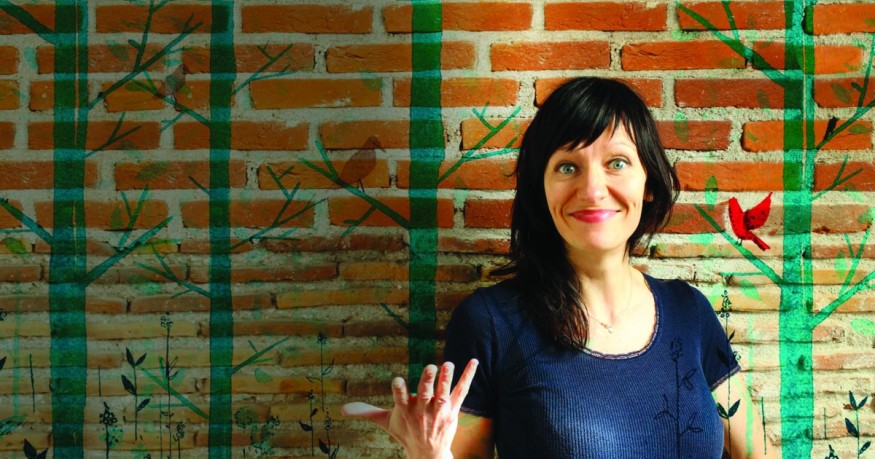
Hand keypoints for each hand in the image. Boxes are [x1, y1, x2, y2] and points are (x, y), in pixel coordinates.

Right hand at [342, 359, 478, 458]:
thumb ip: (367, 411)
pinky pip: (461, 391)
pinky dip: (468, 376)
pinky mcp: (453, 409)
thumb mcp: (386, 422)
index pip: (401, 398)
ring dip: (446, 378)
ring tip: (448, 363)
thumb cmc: (405, 432)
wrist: (428, 453)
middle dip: (427, 381)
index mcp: (405, 410)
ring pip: (443, 392)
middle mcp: (423, 410)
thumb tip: (342, 409)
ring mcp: (439, 410)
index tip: (398, 380)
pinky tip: (473, 361)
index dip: (400, 389)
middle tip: (430, 367)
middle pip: (425, 394)